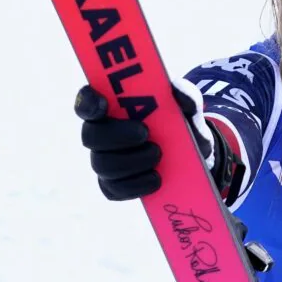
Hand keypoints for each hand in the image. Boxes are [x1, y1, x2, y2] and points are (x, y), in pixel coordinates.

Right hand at [73, 78, 227, 200]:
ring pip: (103, 164)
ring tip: (158, 155)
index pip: (86, 101)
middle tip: (144, 133)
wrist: (194, 155)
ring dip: (131, 161)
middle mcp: (102, 133)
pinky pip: (114, 189)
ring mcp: (105, 160)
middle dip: (116, 135)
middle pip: (90, 136)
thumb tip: (178, 92)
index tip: (103, 103)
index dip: (87, 101)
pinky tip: (156, 178)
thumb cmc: (181, 121)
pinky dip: (137, 184)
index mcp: (112, 107)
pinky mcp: (113, 185)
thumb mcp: (188, 105)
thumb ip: (185, 95)